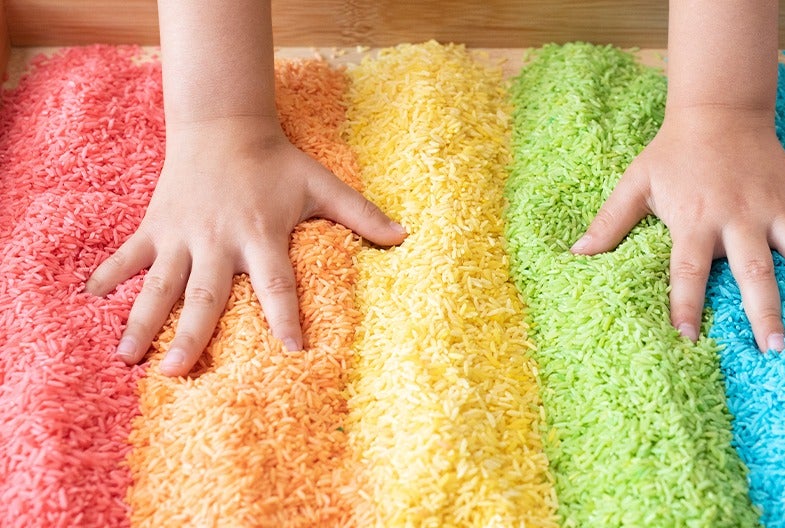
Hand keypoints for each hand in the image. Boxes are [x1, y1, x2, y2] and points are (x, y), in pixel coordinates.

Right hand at [85, 116, 406, 374]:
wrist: (223, 125)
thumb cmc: (277, 162)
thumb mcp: (321, 184)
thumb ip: (361, 214)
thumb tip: (405, 236)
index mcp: (262, 235)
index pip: (278, 285)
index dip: (287, 317)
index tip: (294, 352)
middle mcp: (219, 240)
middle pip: (206, 294)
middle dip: (192, 334)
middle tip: (176, 374)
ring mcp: (182, 234)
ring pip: (160, 283)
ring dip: (141, 319)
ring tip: (125, 357)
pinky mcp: (156, 225)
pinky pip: (129, 255)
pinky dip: (108, 276)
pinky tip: (88, 302)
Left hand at [570, 108, 784, 351]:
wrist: (719, 110)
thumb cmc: (672, 153)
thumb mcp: (636, 183)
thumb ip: (609, 223)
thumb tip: (574, 255)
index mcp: (696, 219)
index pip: (688, 271)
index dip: (684, 304)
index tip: (687, 339)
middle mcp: (739, 218)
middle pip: (755, 271)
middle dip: (766, 311)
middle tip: (776, 349)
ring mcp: (775, 209)